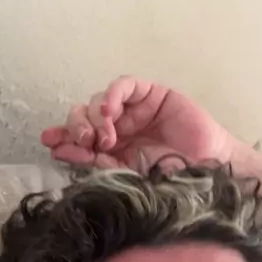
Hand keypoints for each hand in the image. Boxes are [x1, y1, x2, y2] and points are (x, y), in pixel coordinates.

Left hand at [41, 76, 235, 169]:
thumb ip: (99, 163)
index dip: (63, 138)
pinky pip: (124, 86)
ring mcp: (134, 109)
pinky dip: (112, 96)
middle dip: (76, 127)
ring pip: (98, 101)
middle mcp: (118, 127)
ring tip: (104, 137)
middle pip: (83, 116)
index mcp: (111, 149)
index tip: (51, 144)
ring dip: (94, 117)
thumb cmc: (174, 176)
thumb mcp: (129, 174)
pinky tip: (110, 112)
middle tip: (82, 142)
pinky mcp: (150, 94)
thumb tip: (61, 152)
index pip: (79, 139)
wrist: (210, 169)